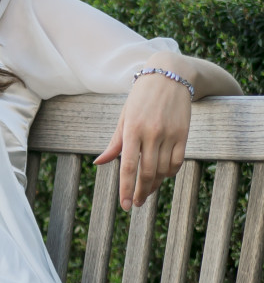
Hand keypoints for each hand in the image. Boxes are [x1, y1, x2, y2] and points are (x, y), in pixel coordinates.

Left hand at [94, 71, 191, 211]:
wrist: (169, 77)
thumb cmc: (140, 98)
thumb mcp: (124, 116)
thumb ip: (114, 142)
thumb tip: (99, 163)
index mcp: (131, 129)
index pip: (128, 165)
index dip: (126, 188)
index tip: (125, 205)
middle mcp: (151, 133)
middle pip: (147, 172)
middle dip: (141, 192)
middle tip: (136, 204)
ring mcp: (169, 134)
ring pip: (163, 170)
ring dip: (154, 185)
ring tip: (147, 192)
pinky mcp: (183, 135)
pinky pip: (177, 162)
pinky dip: (169, 173)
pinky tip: (162, 177)